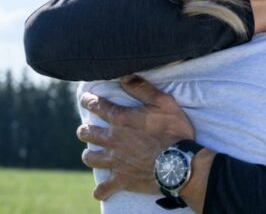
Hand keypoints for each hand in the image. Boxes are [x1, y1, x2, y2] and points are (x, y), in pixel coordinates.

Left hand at [77, 75, 194, 199]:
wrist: (180, 164)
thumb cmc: (174, 131)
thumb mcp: (163, 102)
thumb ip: (141, 87)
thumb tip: (124, 74)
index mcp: (121, 119)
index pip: (97, 106)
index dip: (88, 100)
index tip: (85, 99)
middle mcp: (113, 139)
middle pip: (86, 133)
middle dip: (84, 129)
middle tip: (87, 129)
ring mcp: (116, 161)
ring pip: (90, 158)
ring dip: (90, 155)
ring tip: (92, 153)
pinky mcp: (122, 179)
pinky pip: (105, 187)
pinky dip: (101, 190)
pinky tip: (100, 191)